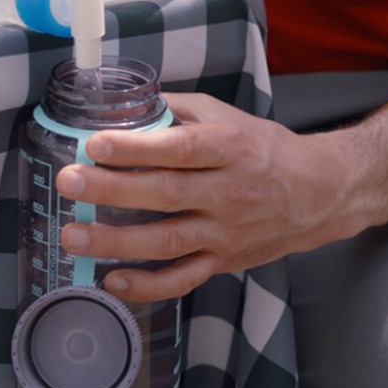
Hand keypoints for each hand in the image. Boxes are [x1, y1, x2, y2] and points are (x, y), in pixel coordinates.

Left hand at [55, 93, 387, 302]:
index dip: (136, 147)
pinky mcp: (224, 262)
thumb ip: (177, 110)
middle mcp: (229, 192)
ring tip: (74, 236)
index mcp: (229, 148)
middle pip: (166, 194)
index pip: (179, 148)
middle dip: (112, 189)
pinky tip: (112, 281)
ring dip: (117, 241)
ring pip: (168, 241)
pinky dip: (148, 286)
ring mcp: (226, 232)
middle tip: (68, 181)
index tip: (95, 144)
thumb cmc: (264, 149)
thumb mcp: (228, 116)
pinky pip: (183, 279)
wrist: (319, 193)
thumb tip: (123, 101)